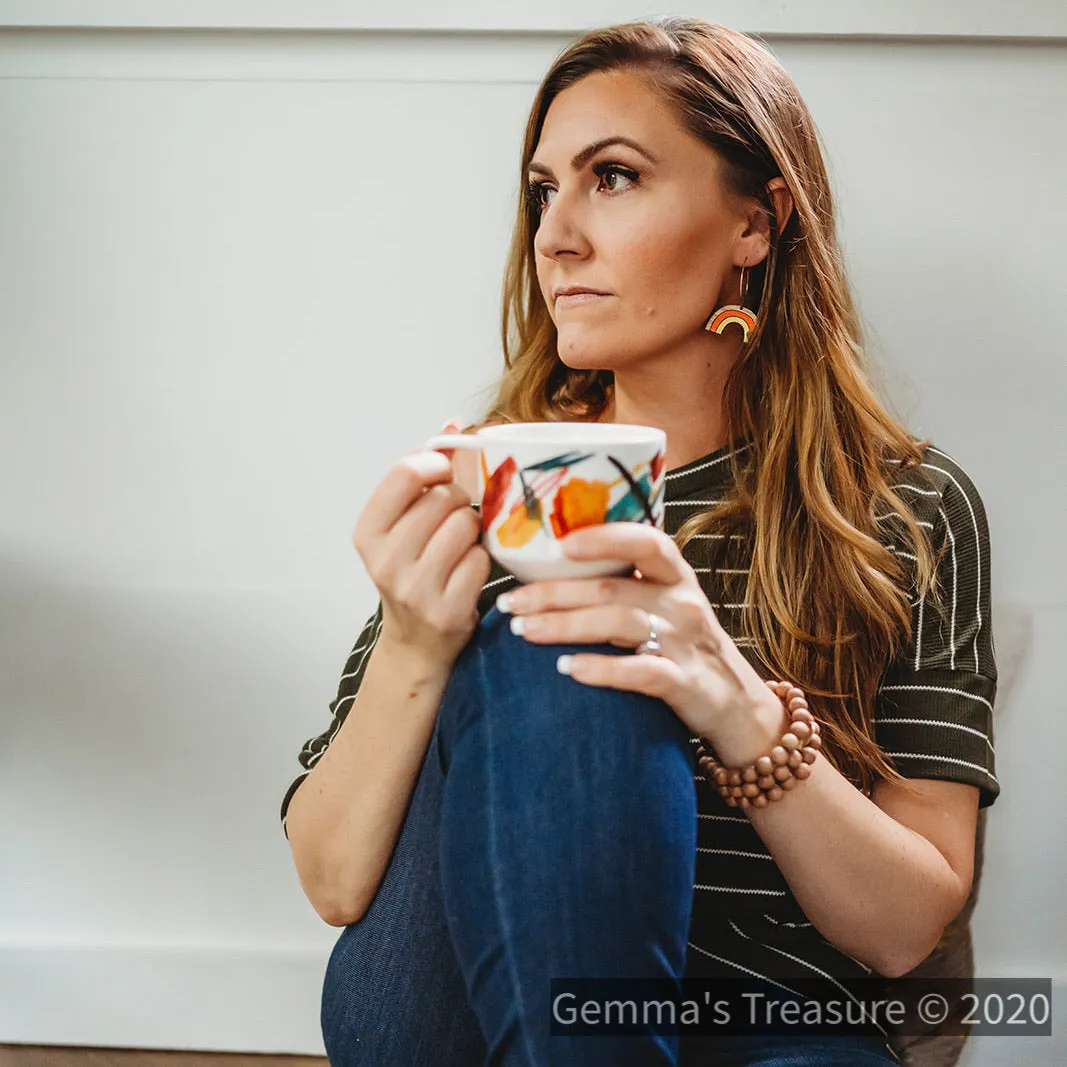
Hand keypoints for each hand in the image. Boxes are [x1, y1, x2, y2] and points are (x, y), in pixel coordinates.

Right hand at [352, 434, 491, 670]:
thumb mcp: (404, 525)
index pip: (405, 473)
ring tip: (462, 544)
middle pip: (444, 497)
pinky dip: (481, 560)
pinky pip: (481, 559)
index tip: (444, 472)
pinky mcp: (447, 610)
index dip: (435, 464)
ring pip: (466, 524)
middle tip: (455, 517)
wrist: (416, 643)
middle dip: (460, 500)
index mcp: (367, 533)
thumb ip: (425, 474)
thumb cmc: (413, 571)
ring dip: (474, 529)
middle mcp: (385, 560)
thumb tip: (454, 425)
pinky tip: (468, 571)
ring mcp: (415, 588)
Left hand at [495, 522, 781, 743]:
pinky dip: (602, 669)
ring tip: (524, 632)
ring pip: (619, 624)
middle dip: (554, 593)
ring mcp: (686, 641)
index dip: (604, 538)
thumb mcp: (666, 605)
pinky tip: (568, 669)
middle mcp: (682, 602)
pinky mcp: (686, 682)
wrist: (738, 704)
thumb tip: (557, 564)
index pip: (645, 541)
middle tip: (510, 602)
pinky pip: (641, 672)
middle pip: (612, 587)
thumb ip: (627, 583)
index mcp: (675, 576)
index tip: (558, 544)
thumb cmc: (686, 646)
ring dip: (566, 626)